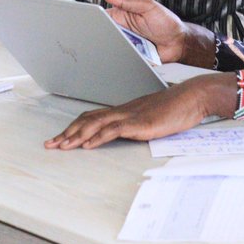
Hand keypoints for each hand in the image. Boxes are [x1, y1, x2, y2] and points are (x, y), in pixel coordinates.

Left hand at [44, 73, 236, 149]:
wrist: (193, 97)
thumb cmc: (178, 108)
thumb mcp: (154, 119)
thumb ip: (141, 125)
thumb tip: (131, 133)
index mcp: (125, 110)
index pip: (92, 118)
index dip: (75, 127)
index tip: (62, 137)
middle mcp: (123, 111)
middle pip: (87, 120)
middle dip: (67, 133)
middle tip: (50, 144)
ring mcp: (130, 116)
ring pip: (94, 124)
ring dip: (75, 136)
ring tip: (61, 146)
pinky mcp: (138, 123)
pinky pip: (112, 130)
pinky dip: (97, 138)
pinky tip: (86, 145)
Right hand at [101, 0, 217, 64]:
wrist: (180, 42)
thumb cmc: (166, 21)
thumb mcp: (147, 6)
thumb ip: (126, 1)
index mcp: (123, 16)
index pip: (104, 17)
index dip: (97, 20)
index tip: (95, 22)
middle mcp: (122, 31)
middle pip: (105, 35)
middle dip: (106, 36)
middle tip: (113, 36)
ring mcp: (126, 44)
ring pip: (112, 48)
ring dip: (114, 48)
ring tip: (125, 45)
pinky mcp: (131, 57)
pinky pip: (122, 59)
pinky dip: (121, 59)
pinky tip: (127, 56)